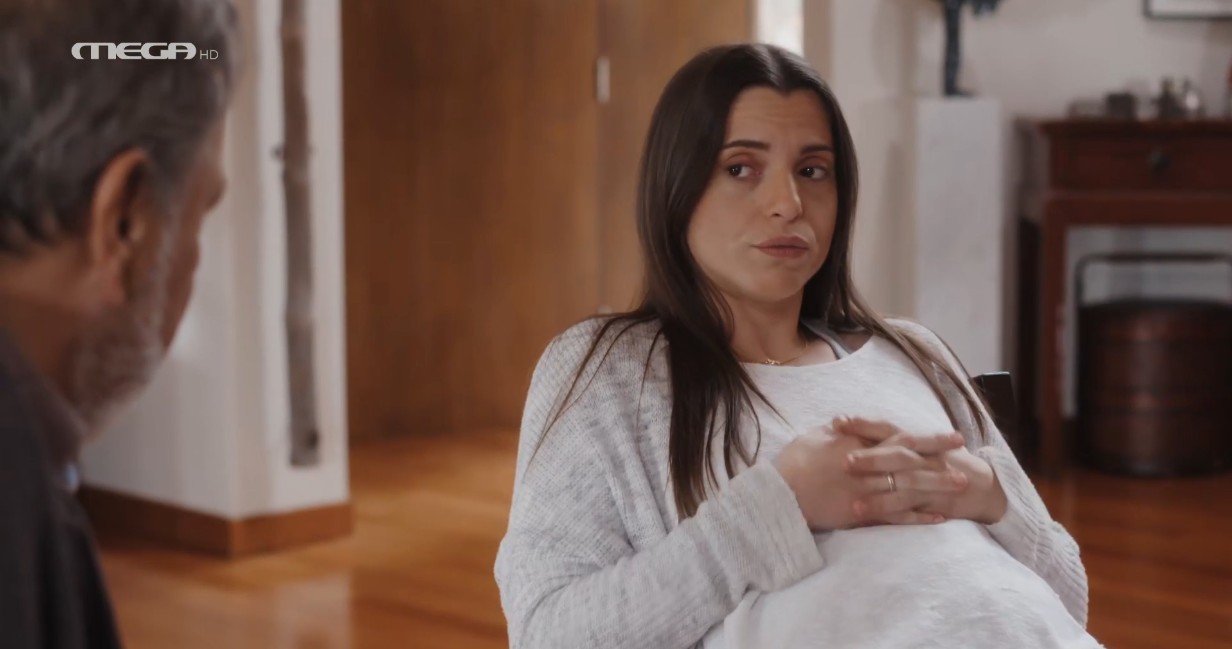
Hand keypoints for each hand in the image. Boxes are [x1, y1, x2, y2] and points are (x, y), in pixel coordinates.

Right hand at [774, 424, 967, 530]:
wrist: (778, 495)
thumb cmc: (792, 463)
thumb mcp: (813, 437)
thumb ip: (837, 430)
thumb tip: (849, 422)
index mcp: (854, 443)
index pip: (897, 437)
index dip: (926, 437)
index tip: (950, 436)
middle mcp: (864, 465)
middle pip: (908, 458)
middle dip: (938, 455)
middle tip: (965, 454)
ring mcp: (864, 490)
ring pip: (907, 486)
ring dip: (936, 485)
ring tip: (961, 485)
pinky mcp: (860, 513)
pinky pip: (894, 515)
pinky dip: (916, 516)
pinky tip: (938, 517)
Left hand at [836, 417, 1007, 524]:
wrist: (979, 484)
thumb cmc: (938, 460)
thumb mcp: (914, 445)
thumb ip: (885, 439)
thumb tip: (843, 430)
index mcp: (913, 441)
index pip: (887, 427)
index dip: (863, 424)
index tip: (837, 422)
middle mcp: (922, 458)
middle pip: (896, 455)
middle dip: (871, 459)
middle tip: (844, 462)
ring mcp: (931, 482)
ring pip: (904, 488)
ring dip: (880, 497)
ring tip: (854, 506)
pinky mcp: (935, 504)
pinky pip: (914, 513)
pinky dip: (898, 517)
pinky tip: (879, 523)